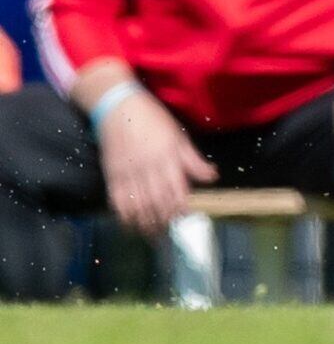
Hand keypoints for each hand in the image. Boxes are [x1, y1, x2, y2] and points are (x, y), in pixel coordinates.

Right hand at [96, 89, 215, 235]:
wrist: (119, 109)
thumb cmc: (154, 121)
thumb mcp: (179, 137)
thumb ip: (194, 160)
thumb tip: (213, 177)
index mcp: (168, 157)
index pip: (176, 189)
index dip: (180, 207)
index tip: (184, 218)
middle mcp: (148, 168)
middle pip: (156, 202)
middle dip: (163, 220)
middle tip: (168, 232)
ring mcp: (128, 173)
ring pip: (137, 206)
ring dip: (145, 223)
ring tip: (152, 234)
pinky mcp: (112, 176)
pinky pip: (117, 201)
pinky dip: (124, 216)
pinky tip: (130, 224)